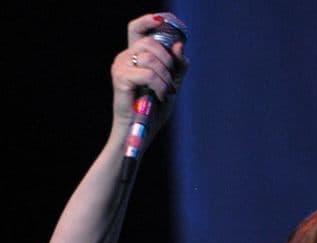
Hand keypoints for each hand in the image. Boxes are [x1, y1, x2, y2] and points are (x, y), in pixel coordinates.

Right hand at [110, 14, 188, 137]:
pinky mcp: (121, 78)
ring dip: (165, 77)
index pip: (137, 28)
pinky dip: (160, 85)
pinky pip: (149, 74)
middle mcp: (125, 57)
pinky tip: (160, 97)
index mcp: (136, 56)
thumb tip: (179, 45)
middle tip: (171, 81)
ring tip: (166, 93)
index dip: (150, 20)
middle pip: (150, 42)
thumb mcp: (172, 84)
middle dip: (168, 61)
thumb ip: (178, 65)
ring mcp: (121, 66)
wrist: (140, 132)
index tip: (165, 20)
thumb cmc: (154, 109)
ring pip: (150, 58)